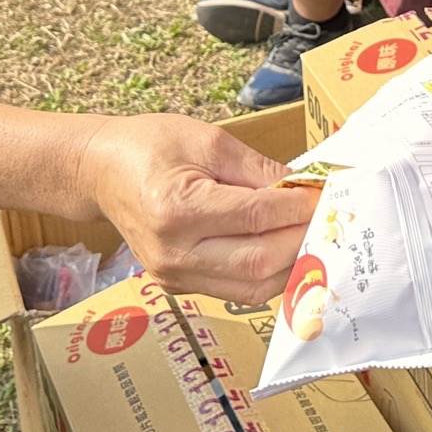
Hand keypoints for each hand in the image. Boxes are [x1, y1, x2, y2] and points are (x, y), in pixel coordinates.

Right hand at [82, 115, 318, 303]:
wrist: (101, 171)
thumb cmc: (151, 146)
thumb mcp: (209, 141)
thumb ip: (259, 169)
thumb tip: (306, 188)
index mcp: (177, 210)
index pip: (257, 217)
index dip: (300, 207)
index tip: (329, 193)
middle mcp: (175, 254)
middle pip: (260, 262)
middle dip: (304, 239)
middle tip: (331, 217)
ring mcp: (176, 277)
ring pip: (254, 287)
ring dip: (293, 263)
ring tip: (314, 234)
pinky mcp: (181, 286)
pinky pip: (239, 289)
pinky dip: (271, 273)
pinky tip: (287, 248)